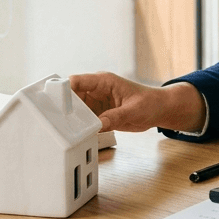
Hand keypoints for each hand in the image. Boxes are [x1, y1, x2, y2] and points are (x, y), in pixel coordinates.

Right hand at [68, 73, 206, 132]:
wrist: (159, 110)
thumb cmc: (150, 102)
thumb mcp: (133, 110)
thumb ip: (115, 117)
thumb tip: (98, 124)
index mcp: (104, 81)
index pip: (77, 81)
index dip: (64, 91)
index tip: (58, 104)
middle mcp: (97, 91)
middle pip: (72, 97)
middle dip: (65, 108)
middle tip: (60, 122)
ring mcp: (97, 103)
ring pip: (76, 111)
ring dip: (72, 120)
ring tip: (67, 132)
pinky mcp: (99, 114)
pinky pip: (85, 121)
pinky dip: (81, 128)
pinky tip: (79, 136)